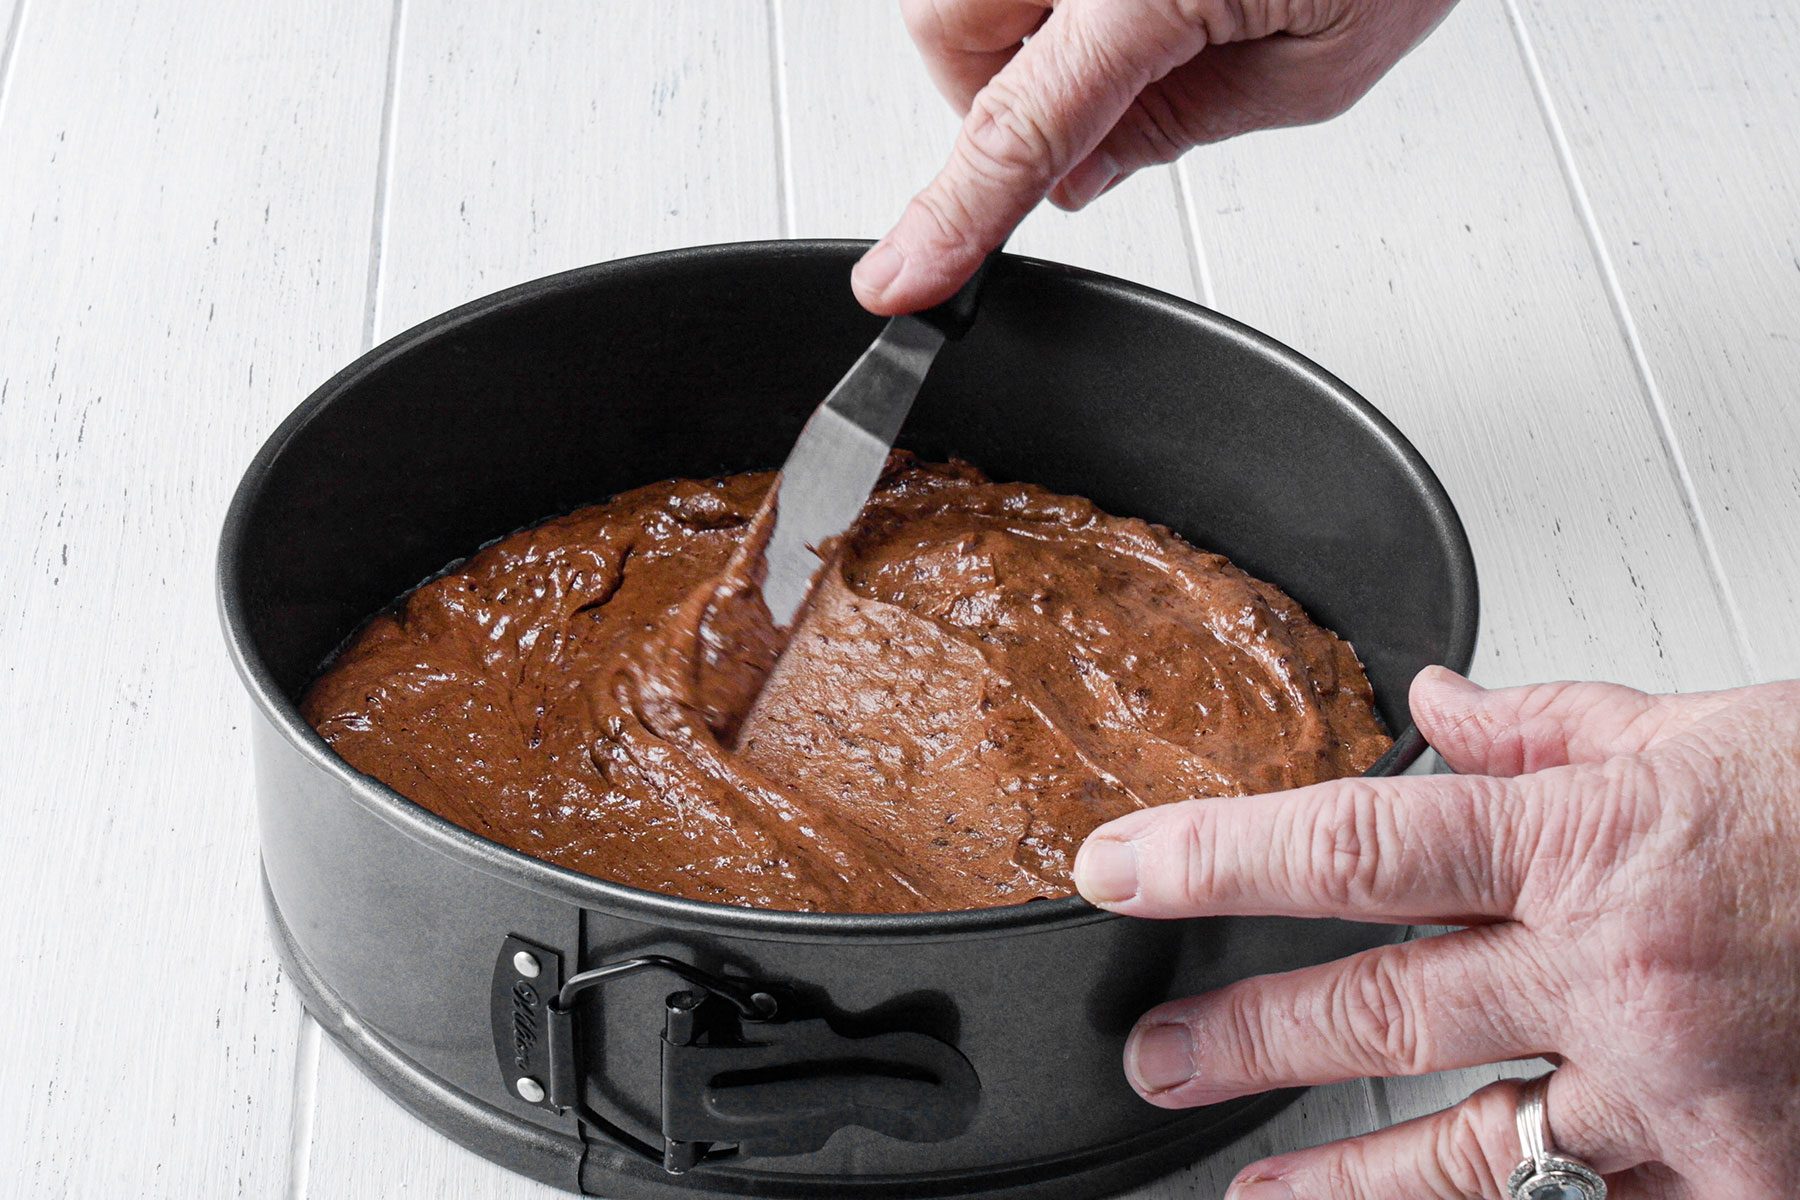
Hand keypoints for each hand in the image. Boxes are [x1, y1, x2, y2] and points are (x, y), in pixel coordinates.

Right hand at [854, 0, 1457, 312]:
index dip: (956, 215)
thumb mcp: (1318, 64)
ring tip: (1146, 9)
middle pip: (944, 26)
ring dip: (1019, 18)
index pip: (1018, 123)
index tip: (902, 281)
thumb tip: (1071, 179)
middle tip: (1100, 95)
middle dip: (996, 83)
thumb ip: (1175, 129)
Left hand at [1074, 667, 1799, 1198]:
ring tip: (1255, 1188)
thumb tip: (1434, 701)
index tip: (1120, 870)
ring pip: (1469, 1150)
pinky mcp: (1737, 1184)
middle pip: (1381, 1007)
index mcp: (1596, 841)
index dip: (1218, 857)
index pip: (1359, 843)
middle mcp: (1620, 974)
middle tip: (1155, 1056)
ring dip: (1344, 1174)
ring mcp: (1679, 1098)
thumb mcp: (1707, 734)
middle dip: (1246, 1036)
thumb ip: (1550, 727)